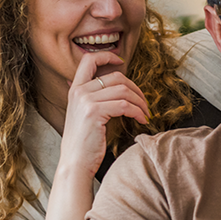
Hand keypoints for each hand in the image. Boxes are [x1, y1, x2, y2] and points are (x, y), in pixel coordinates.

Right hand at [59, 52, 149, 178]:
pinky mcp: (94, 112)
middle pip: (116, 77)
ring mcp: (85, 101)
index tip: (121, 61)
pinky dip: (138, 112)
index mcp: (75, 89)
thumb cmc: (84, 142)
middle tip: (144, 102)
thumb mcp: (84, 114)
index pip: (89, 60)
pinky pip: (125, 105)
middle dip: (135, 88)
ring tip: (145, 113)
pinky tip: (142, 120)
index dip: (107, 56)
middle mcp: (78, 91)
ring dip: (140, 102)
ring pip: (124, 90)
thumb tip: (115, 87)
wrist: (75, 163)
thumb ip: (93, 98)